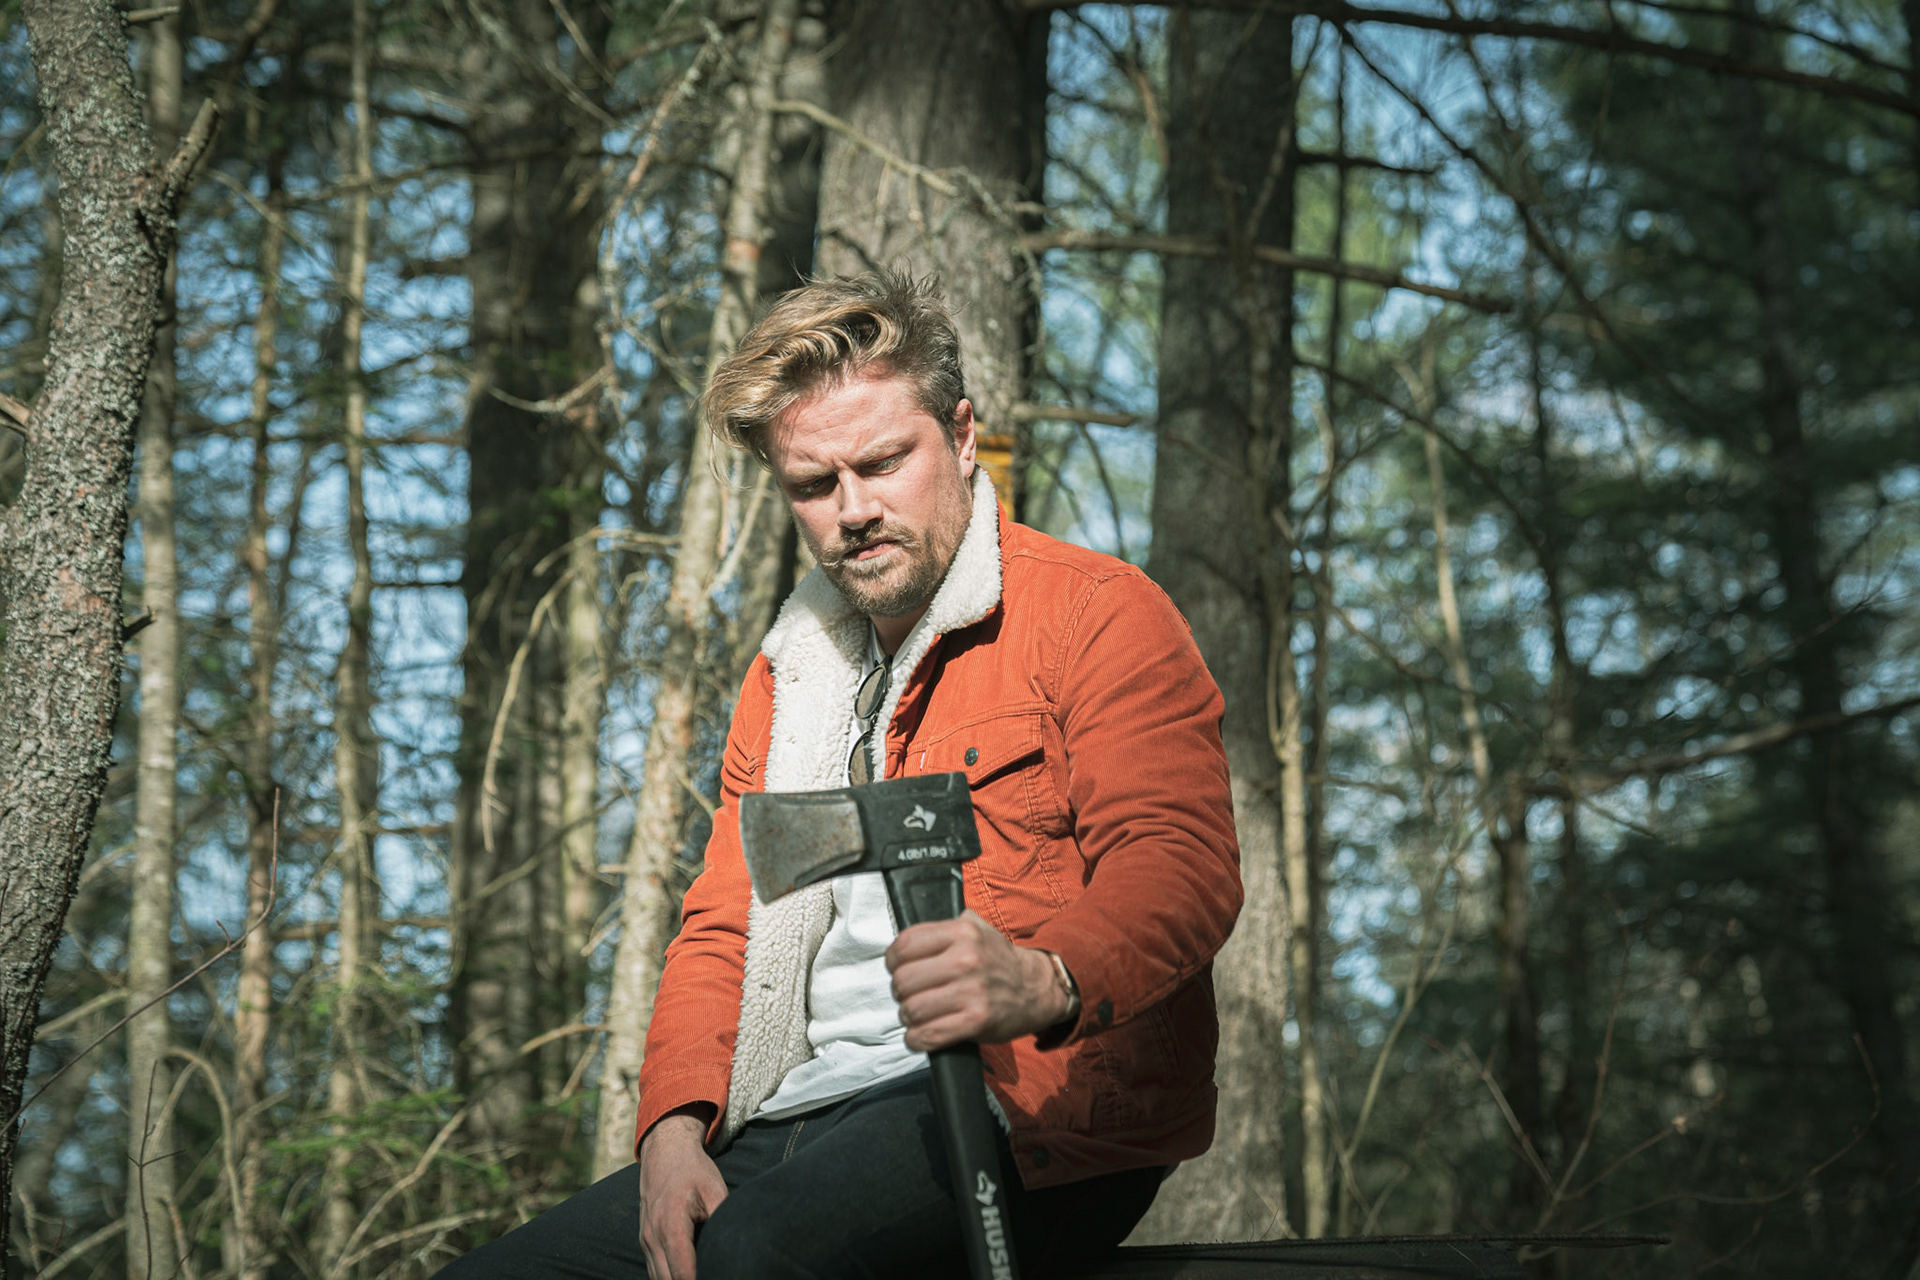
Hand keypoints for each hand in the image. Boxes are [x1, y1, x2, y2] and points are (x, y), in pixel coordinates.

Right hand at [638, 1106, 726, 1279]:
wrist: (665, 1151)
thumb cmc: (693, 1171)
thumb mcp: (715, 1191)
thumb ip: (722, 1220)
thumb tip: (736, 1248)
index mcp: (672, 1225)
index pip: (683, 1273)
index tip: (718, 1277)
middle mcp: (653, 1237)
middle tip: (714, 1275)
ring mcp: (646, 1241)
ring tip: (702, 1276)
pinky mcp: (645, 1241)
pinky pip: (654, 1271)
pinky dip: (669, 1278)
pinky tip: (688, 1275)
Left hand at [884, 910, 1072, 1051]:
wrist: (1036, 989)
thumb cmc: (999, 961)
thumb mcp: (977, 929)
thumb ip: (944, 926)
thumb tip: (909, 937)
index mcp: (962, 933)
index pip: (905, 945)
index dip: (893, 960)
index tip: (897, 968)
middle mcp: (966, 960)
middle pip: (903, 980)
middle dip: (901, 992)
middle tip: (910, 994)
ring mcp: (971, 993)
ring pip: (911, 1010)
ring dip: (908, 1017)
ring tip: (918, 1015)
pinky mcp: (975, 1022)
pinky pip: (927, 1035)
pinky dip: (917, 1039)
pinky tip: (922, 1034)